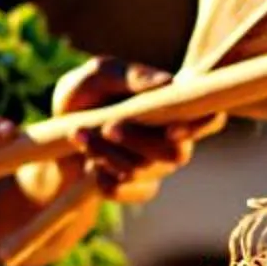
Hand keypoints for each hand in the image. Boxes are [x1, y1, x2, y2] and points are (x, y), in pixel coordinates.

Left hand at [51, 57, 223, 205]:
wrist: (56, 131)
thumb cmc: (85, 94)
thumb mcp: (99, 74)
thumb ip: (131, 75)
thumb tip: (167, 83)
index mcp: (174, 106)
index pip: (210, 119)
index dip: (200, 128)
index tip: (171, 130)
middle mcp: (173, 139)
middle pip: (176, 154)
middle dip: (138, 142)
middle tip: (107, 127)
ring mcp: (157, 167)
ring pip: (145, 172)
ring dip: (108, 154)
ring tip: (81, 134)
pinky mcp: (138, 188)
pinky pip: (126, 191)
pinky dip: (102, 176)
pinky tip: (89, 162)